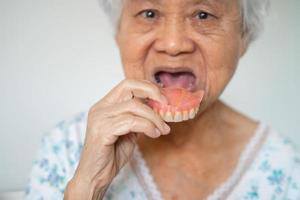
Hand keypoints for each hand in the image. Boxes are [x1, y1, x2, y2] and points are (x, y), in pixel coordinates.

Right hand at [64, 79, 169, 199]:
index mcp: (105, 105)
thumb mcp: (128, 132)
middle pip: (129, 87)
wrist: (95, 176)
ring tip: (162, 129)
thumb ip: (137, 118)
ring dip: (154, 118)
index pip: (127, 84)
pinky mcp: (102, 130)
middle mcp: (100, 108)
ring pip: (134, 106)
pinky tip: (154, 134)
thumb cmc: (111, 155)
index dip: (147, 87)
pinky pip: (132, 122)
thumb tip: (158, 109)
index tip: (163, 98)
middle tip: (167, 106)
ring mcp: (99, 118)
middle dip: (152, 93)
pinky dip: (147, 127)